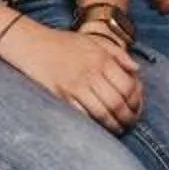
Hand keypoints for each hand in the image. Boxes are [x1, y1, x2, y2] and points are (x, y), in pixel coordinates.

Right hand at [0, 18, 143, 132]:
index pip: (128, 86)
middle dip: (127, 117)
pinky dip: (94, 124)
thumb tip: (137, 70)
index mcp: (101, 59)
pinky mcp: (60, 96)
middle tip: (129, 123)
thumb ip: (117, 53)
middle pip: (117, 102)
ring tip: (118, 128)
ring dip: (113, 125)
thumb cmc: (63, 43)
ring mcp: (75, 85)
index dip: (136, 101)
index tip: (136, 107)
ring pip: (102, 113)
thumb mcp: (93, 41)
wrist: (31, 44)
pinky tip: (99, 126)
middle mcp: (90, 72)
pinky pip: (83, 115)